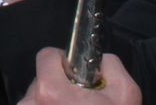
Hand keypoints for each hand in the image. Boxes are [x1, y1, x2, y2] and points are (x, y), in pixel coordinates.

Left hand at [21, 49, 140, 103]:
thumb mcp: (125, 95)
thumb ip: (111, 66)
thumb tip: (100, 60)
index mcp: (50, 91)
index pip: (46, 56)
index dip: (63, 61)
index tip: (75, 74)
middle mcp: (30, 104)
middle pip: (41, 80)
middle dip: (59, 87)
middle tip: (79, 103)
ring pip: (36, 100)